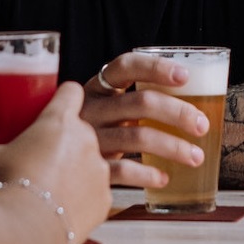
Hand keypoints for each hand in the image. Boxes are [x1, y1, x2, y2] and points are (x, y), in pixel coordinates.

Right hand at [0, 82, 110, 242]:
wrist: (24, 236)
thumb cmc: (4, 188)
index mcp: (61, 122)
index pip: (72, 92)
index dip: (62, 97)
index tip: (51, 107)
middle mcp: (88, 140)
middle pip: (80, 129)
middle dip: (64, 140)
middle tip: (39, 154)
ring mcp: (100, 171)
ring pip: (90, 162)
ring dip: (76, 169)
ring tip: (50, 186)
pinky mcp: (105, 201)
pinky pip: (96, 193)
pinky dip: (82, 199)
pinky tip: (63, 209)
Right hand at [82, 51, 210, 187]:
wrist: (41, 168)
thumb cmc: (87, 133)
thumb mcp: (100, 110)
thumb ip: (130, 102)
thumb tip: (190, 102)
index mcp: (95, 88)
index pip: (124, 66)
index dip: (155, 67)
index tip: (185, 76)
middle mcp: (90, 109)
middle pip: (140, 103)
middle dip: (177, 113)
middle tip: (202, 124)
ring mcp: (87, 139)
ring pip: (137, 137)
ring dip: (173, 147)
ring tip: (196, 156)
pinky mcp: (86, 169)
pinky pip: (123, 170)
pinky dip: (147, 174)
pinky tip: (164, 177)